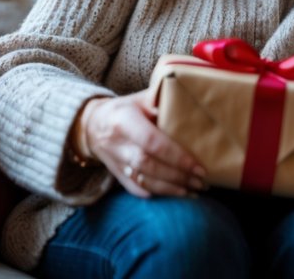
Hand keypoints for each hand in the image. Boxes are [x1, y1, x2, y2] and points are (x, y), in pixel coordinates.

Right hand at [75, 90, 206, 197]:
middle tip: (201, 181)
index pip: (152, 142)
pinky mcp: (116, 175)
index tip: (198, 166)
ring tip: (194, 190)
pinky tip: (177, 194)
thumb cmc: (125, 108)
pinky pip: (136, 188)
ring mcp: (115, 162)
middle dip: (177, 176)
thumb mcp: (141, 98)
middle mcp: (117, 143)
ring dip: (171, 189)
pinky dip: (157, 194)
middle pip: (148, 165)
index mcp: (124, 120)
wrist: (92, 125)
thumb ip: (162, 101)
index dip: (176, 156)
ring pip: (143, 181)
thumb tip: (190, 104)